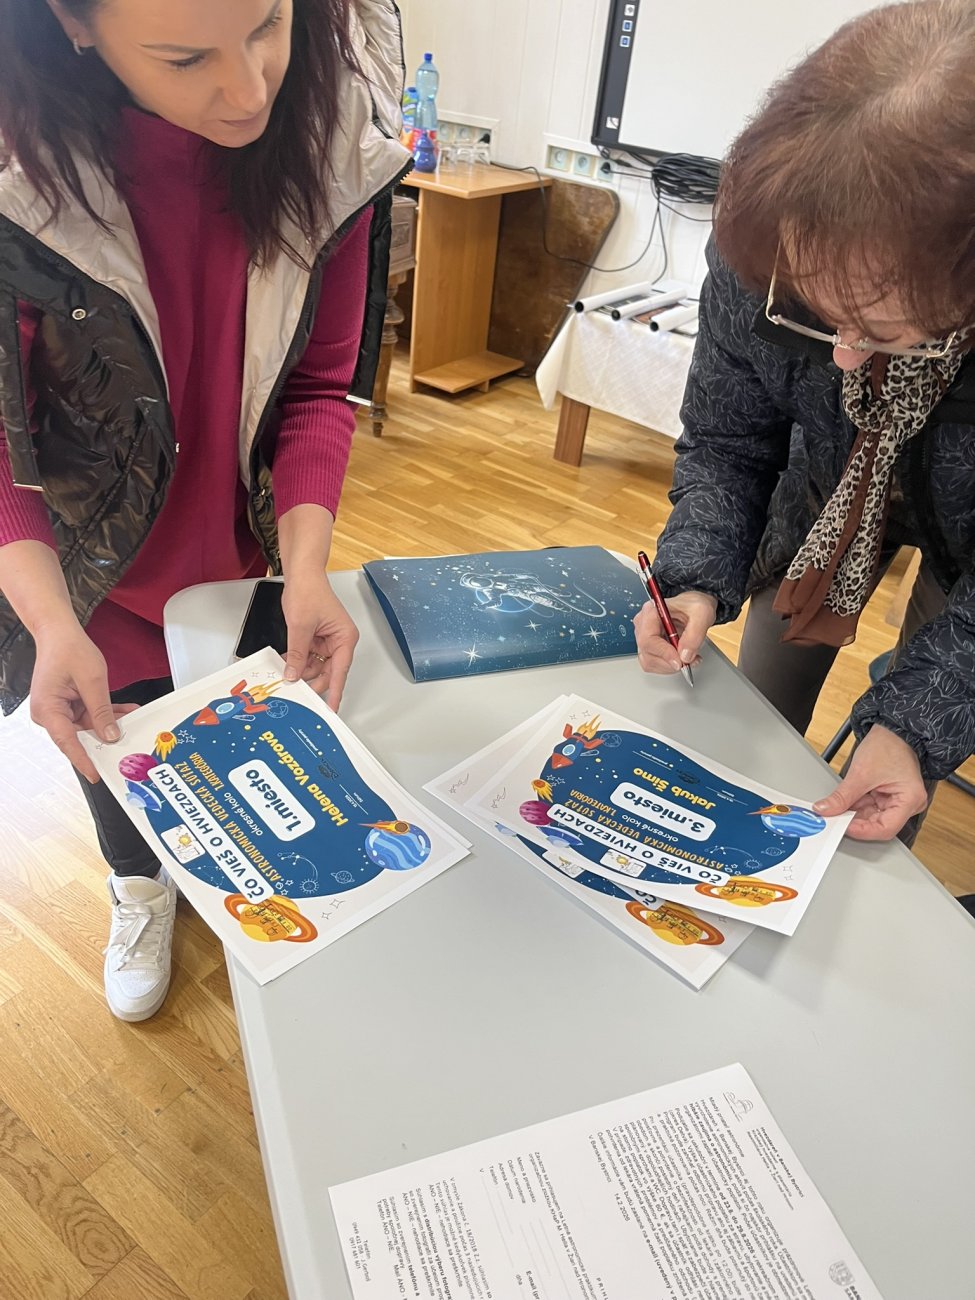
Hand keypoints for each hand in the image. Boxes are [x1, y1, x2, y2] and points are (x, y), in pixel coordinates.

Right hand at [30, 620, 130, 781]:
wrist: (59, 632)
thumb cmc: (67, 649)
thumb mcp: (92, 680)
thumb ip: (102, 710)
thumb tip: (109, 735)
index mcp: (48, 709)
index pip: (67, 741)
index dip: (83, 760)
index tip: (95, 774)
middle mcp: (49, 713)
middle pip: (79, 735)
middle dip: (104, 737)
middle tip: (127, 743)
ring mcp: (58, 709)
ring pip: (87, 725)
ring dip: (109, 722)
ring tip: (130, 717)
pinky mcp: (67, 704)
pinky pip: (88, 714)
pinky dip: (105, 713)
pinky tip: (124, 711)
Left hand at [280, 571, 358, 709]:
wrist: (302, 574)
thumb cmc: (309, 591)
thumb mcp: (300, 627)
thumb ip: (298, 654)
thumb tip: (294, 675)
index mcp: (345, 638)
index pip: (340, 672)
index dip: (335, 692)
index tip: (331, 708)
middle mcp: (339, 641)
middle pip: (327, 671)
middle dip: (312, 681)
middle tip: (299, 694)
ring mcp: (327, 641)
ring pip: (316, 666)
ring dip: (301, 671)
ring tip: (287, 675)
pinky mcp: (316, 638)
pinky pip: (308, 657)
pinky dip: (298, 661)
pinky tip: (287, 664)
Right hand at [634, 590, 716, 675]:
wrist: (693, 609)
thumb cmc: (694, 606)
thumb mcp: (702, 614)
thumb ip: (695, 634)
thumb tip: (685, 656)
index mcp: (651, 611)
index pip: (648, 638)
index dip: (663, 653)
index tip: (679, 661)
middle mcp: (643, 624)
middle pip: (647, 652)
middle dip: (670, 661)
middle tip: (689, 660)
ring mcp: (644, 637)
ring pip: (649, 662)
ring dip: (669, 666)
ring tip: (687, 658)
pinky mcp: (648, 648)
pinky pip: (652, 665)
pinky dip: (668, 667)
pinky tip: (680, 659)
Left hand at [814, 725, 928, 840]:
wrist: (891, 730)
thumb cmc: (888, 745)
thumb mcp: (861, 773)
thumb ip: (842, 796)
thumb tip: (825, 809)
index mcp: (911, 799)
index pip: (885, 828)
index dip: (862, 830)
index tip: (842, 826)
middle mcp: (908, 804)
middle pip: (878, 824)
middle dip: (854, 821)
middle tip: (833, 819)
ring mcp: (898, 801)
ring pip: (871, 817)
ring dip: (852, 814)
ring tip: (835, 810)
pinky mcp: (887, 797)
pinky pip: (869, 807)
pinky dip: (855, 806)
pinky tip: (842, 804)